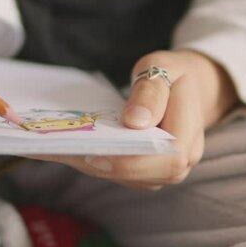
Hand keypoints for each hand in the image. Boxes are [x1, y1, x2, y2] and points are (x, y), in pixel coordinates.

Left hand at [32, 50, 237, 189]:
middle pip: (139, 175)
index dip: (131, 161)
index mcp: (189, 138)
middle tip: (62, 149)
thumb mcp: (163, 69)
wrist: (183, 88)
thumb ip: (151, 93)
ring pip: (123, 177)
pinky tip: (66, 147)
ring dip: (90, 163)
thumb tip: (135, 122)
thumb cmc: (171, 76)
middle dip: (100, 163)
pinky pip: (116, 171)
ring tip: (56, 148)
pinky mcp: (141, 172)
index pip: (166, 160)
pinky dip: (91, 160)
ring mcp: (159, 172)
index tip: (95, 152)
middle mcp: (178, 164)